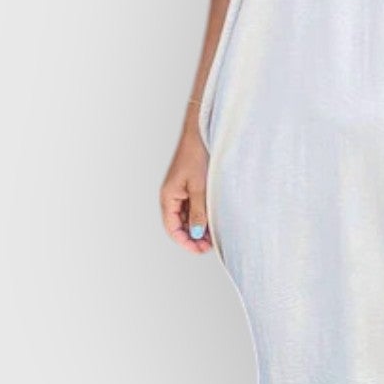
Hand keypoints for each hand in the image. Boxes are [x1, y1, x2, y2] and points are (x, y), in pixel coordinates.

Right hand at [161, 131, 213, 252]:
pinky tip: (214, 221)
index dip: (185, 241)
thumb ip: (198, 212)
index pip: (172, 228)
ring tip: (214, 235)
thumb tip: (197, 234)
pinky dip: (202, 215)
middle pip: (180, 225)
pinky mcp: (191, 186)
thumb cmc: (196, 156)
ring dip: (199, 227)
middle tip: (210, 246)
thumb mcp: (199, 188)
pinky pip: (194, 207)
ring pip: (188, 217)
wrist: (201, 133)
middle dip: (193, 237)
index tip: (200, 250)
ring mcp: (181, 191)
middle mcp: (172, 196)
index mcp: (168, 197)